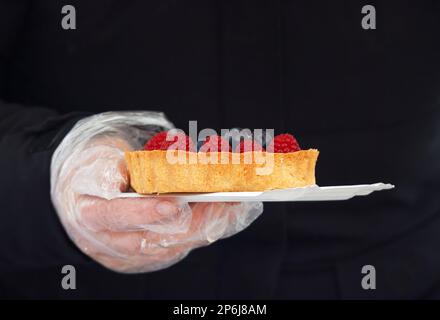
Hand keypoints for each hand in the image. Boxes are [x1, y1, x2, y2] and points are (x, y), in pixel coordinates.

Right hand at [51, 112, 262, 272]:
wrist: (80, 202)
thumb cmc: (89, 175)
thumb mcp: (91, 160)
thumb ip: (108, 166)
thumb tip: (135, 174)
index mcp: (90, 214)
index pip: (116, 217)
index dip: (146, 212)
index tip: (176, 203)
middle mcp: (111, 242)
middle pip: (156, 239)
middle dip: (195, 220)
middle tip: (225, 198)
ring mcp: (131, 254)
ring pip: (174, 246)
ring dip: (208, 225)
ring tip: (234, 201)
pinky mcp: (149, 256)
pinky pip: (181, 247)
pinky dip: (205, 230)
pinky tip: (225, 212)